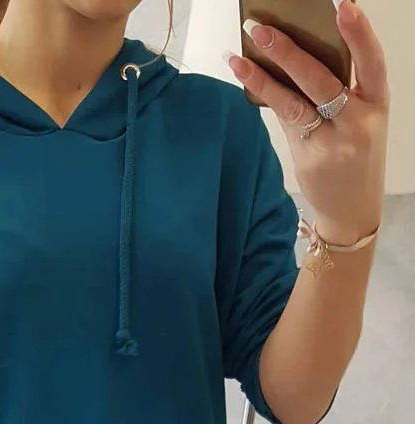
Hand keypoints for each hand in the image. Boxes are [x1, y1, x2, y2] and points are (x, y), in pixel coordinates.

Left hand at [228, 1, 388, 245]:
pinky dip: (264, 95)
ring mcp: (331, 143)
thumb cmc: (356, 154)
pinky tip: (245, 76)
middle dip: (289, 51)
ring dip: (264, 75)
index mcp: (378, 104)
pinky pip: (283, 119)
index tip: (343, 4)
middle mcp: (357, 123)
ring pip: (294, 102)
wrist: (353, 210)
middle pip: (321, 81)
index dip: (360, 32)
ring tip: (239, 53)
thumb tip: (296, 50)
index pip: (373, 62)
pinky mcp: (307, 158)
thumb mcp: (362, 118)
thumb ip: (340, 88)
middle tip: (261, 27)